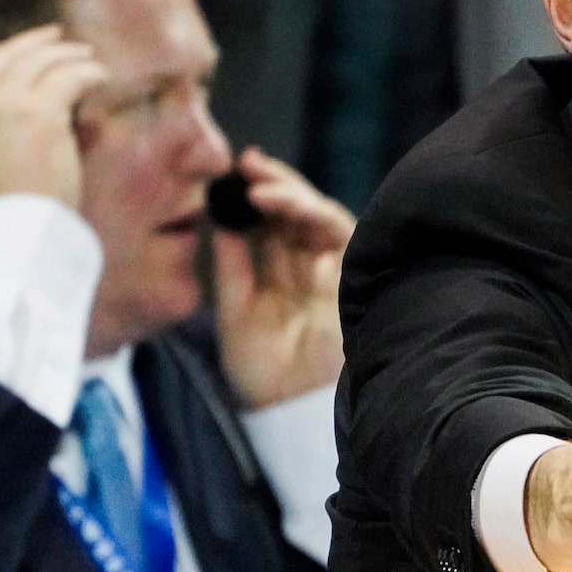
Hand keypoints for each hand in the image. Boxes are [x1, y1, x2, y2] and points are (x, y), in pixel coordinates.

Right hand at [0, 26, 105, 216]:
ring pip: (37, 59)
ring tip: (85, 56)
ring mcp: (6, 102)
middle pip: (3, 55)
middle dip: (32, 43)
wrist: (11, 230)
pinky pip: (67, 76)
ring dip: (65, 53)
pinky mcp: (42, 110)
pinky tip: (98, 75)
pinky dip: (86, 71)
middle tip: (56, 38)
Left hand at [212, 144, 351, 406]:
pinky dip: (308, 211)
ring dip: (289, 194)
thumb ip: (232, 263)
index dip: (255, 198)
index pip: (273, 227)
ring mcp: (332, 274)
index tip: (230, 173)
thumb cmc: (262, 372)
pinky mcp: (352, 277)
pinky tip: (277, 202)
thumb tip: (220, 214)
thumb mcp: (234, 310)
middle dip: (274, 184)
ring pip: (317, 218)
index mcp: (282, 280)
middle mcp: (310, 272)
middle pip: (297, 216)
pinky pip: (337, 232)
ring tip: (257, 183)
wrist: (291, 410)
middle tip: (247, 161)